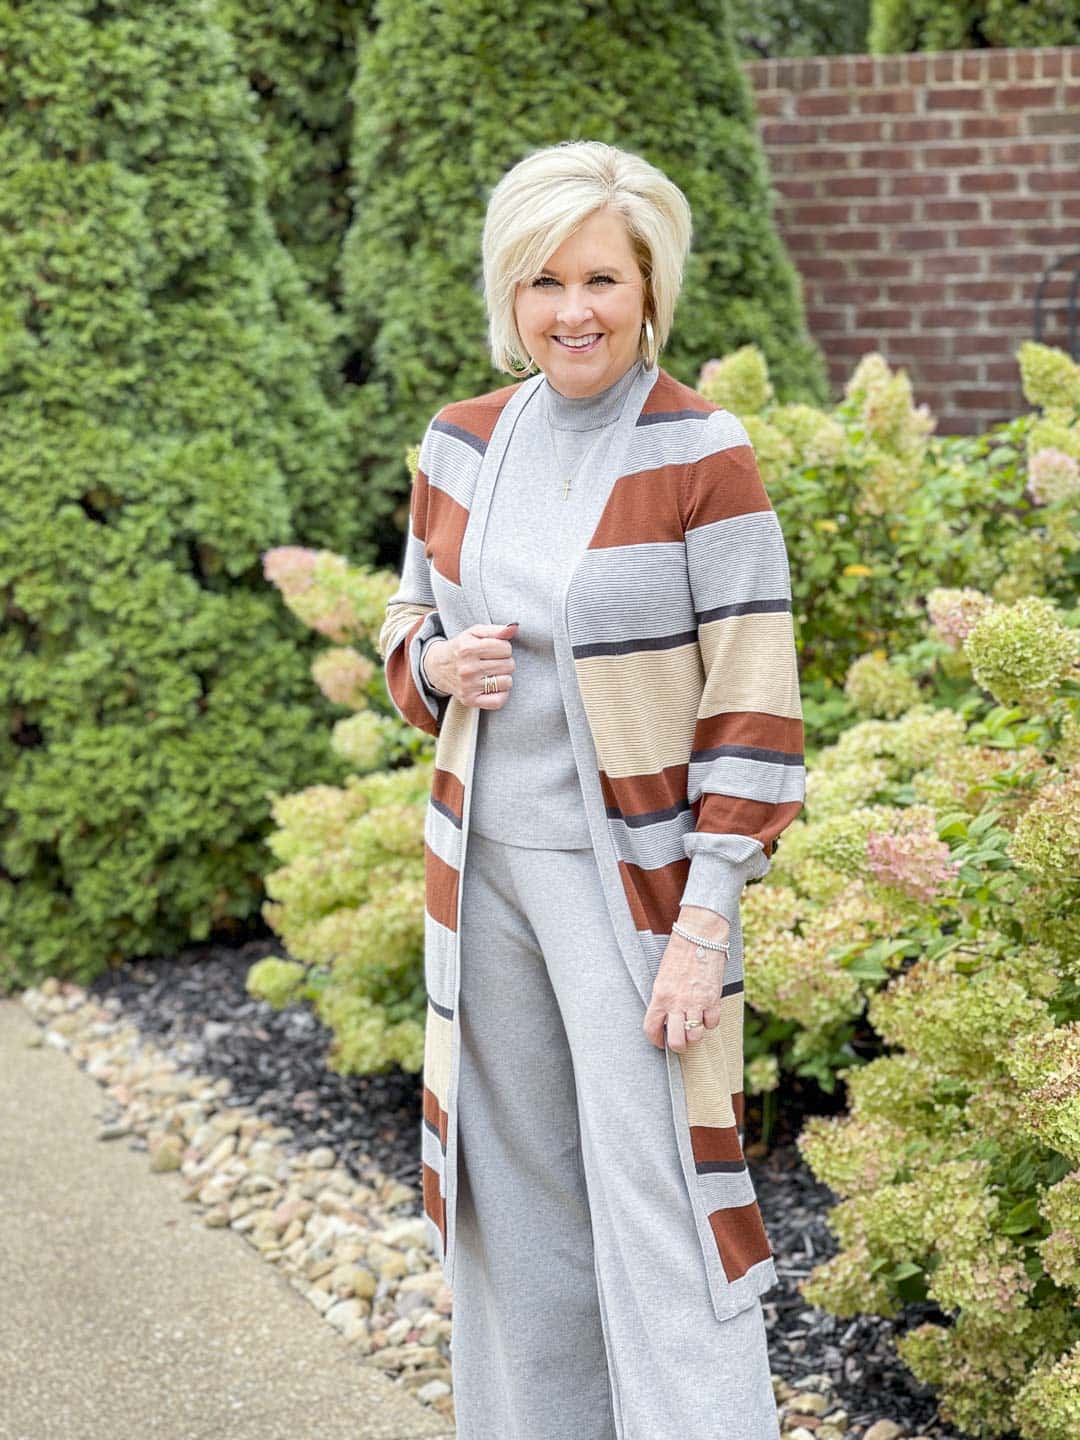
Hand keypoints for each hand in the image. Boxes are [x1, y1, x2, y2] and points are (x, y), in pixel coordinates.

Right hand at [423, 621, 518, 708]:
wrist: (437, 667)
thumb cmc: (461, 648)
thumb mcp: (474, 633)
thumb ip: (496, 630)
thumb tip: (515, 627)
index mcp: (468, 648)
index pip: (506, 648)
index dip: (504, 648)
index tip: (495, 649)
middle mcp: (467, 668)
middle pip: (509, 665)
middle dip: (504, 662)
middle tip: (492, 662)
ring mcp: (468, 686)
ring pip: (507, 682)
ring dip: (503, 677)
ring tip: (491, 673)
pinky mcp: (470, 700)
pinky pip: (499, 701)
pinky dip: (501, 694)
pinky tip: (493, 687)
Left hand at [642, 906, 730, 1053]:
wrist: (699, 937)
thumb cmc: (679, 954)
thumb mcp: (662, 977)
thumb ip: (663, 999)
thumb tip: (666, 1019)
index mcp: (660, 996)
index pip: (651, 1028)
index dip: (655, 1040)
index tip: (660, 1042)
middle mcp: (677, 1002)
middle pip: (676, 1040)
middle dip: (678, 1046)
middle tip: (680, 1043)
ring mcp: (696, 1002)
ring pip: (696, 1036)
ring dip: (695, 1035)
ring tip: (694, 1028)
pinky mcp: (713, 999)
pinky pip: (712, 1023)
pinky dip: (710, 1023)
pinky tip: (706, 1014)